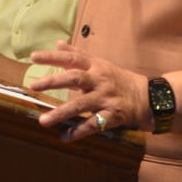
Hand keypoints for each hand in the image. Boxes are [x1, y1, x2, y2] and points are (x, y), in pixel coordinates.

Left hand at [29, 41, 149, 140]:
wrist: (148, 97)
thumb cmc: (119, 79)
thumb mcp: (101, 63)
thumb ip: (78, 55)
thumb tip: (58, 44)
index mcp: (96, 66)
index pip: (72, 58)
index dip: (52, 57)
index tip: (33, 57)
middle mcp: (100, 80)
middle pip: (75, 78)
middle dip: (54, 81)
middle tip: (34, 85)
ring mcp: (106, 98)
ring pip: (81, 105)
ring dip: (61, 113)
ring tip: (43, 121)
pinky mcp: (113, 115)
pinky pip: (93, 125)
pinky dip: (79, 132)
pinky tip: (65, 138)